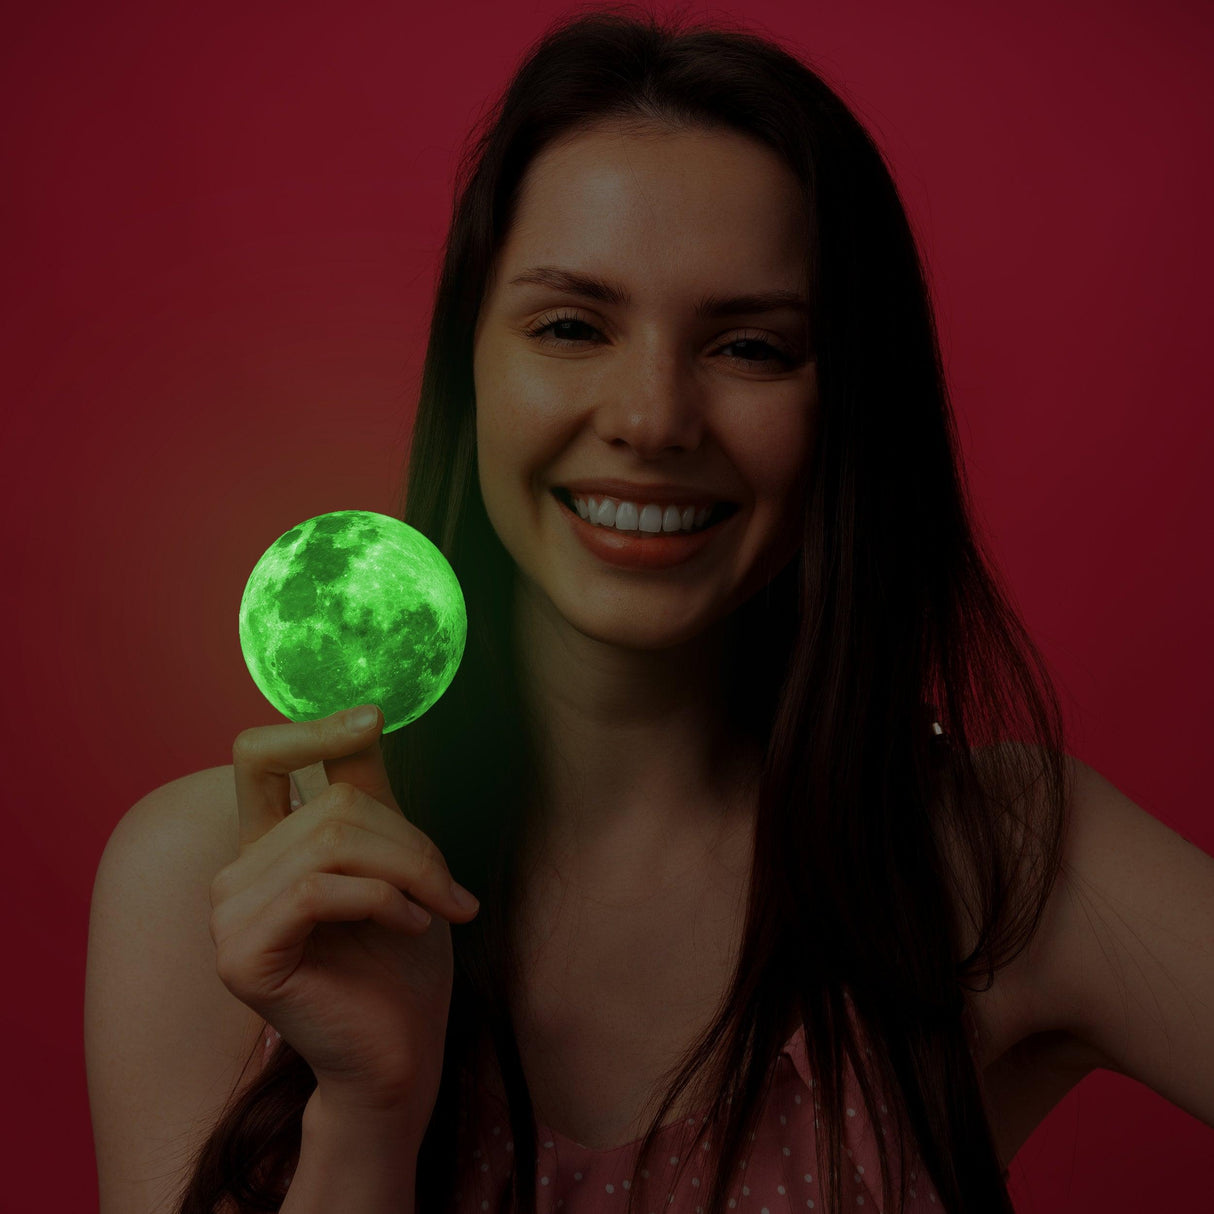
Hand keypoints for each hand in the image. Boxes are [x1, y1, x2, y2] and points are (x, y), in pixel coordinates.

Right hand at [209, 705, 478, 1129]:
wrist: (401, 1051)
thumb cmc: (402, 958)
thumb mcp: (392, 859)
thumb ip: (367, 793)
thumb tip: (368, 714)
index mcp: (267, 846)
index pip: (260, 758)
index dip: (311, 729)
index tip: (373, 717)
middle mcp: (236, 873)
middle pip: (329, 804)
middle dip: (408, 840)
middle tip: (450, 889)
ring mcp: (228, 915)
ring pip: (329, 842)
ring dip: (407, 871)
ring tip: (441, 909)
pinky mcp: (241, 954)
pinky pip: (319, 890)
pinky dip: (383, 900)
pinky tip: (413, 927)